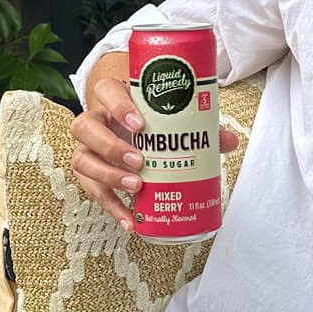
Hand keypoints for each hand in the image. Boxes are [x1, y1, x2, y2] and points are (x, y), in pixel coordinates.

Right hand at [71, 76, 238, 231]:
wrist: (130, 129)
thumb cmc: (151, 120)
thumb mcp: (171, 117)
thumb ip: (198, 126)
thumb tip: (230, 142)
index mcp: (115, 99)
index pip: (106, 91)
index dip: (119, 107)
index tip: (140, 125)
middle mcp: (95, 121)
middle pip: (85, 127)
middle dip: (111, 146)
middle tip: (139, 162)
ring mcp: (88, 147)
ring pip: (82, 159)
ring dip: (107, 176)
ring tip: (135, 187)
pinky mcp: (88, 173)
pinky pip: (90, 190)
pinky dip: (111, 207)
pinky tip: (129, 220)